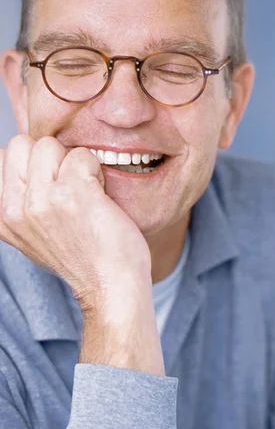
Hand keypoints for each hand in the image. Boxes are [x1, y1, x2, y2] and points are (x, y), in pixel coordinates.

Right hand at [0, 135, 150, 305]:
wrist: (110, 284)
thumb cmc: (81, 257)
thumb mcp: (32, 235)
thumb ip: (19, 200)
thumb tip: (18, 160)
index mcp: (2, 217)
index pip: (1, 158)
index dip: (31, 164)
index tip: (51, 186)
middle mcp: (14, 209)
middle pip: (21, 144)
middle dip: (50, 157)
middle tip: (69, 186)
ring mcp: (41, 200)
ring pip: (48, 144)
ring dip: (72, 162)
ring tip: (85, 191)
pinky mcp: (72, 194)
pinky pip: (80, 155)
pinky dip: (94, 169)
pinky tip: (99, 195)